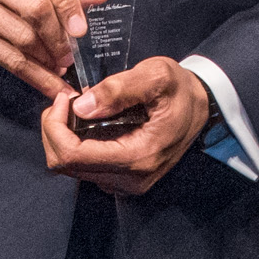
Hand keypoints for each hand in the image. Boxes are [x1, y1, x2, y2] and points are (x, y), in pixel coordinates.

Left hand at [39, 58, 212, 195]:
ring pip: (71, 169)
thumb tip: (82, 106)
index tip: (64, 98)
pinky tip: (88, 124)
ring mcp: (126, 183)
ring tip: (78, 109)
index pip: (72, 155)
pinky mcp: (123, 180)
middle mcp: (130, 179)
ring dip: (64, 138)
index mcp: (138, 157)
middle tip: (67, 101)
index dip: (55, 126)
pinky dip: (76, 146)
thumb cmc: (181, 90)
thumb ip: (118, 89)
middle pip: (65, 166)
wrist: (203, 107)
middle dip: (55, 130)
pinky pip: (84, 169)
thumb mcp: (156, 75)